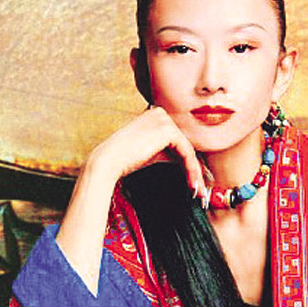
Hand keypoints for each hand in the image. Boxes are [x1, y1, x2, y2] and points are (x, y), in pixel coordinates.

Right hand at [56, 108, 207, 292]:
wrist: (107, 162)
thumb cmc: (123, 161)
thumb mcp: (150, 154)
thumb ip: (166, 153)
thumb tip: (187, 165)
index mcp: (154, 117)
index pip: (177, 142)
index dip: (187, 164)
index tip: (193, 184)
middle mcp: (159, 113)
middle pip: (184, 146)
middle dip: (194, 170)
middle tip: (200, 192)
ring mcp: (163, 120)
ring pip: (188, 150)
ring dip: (195, 173)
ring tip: (197, 193)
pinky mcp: (166, 130)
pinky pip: (187, 152)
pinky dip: (192, 170)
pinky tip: (192, 185)